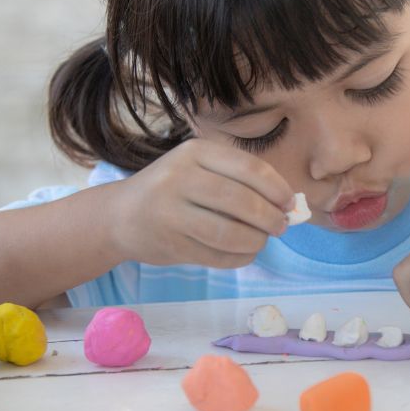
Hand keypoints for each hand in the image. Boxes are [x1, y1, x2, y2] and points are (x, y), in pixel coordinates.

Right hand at [111, 139, 293, 267]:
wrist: (119, 216)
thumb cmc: (171, 190)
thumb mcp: (199, 170)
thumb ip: (239, 180)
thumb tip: (288, 205)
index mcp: (195, 153)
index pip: (250, 168)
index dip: (277, 188)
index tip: (290, 203)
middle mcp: (181, 178)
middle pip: (242, 202)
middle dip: (270, 218)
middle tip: (280, 227)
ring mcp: (172, 213)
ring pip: (230, 233)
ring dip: (256, 241)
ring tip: (262, 240)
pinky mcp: (170, 245)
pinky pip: (217, 257)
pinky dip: (240, 258)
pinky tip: (244, 253)